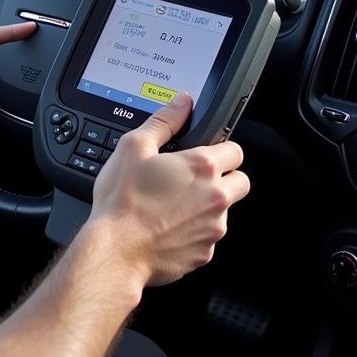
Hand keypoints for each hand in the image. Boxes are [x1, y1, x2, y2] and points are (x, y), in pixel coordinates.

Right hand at [89, 91, 249, 288]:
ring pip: (223, 211)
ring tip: (169, 204)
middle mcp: (216, 198)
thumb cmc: (122, 200)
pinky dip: (192, 231)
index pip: (235, 150)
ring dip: (205, 206)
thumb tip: (182, 102)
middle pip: (240, 181)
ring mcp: (213, 228)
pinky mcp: (205, 254)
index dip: (219, 149)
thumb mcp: (134, 147)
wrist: (116, 250)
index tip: (202, 153)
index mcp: (202, 167)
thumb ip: (164, 120)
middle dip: (222, 178)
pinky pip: (207, 237)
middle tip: (190, 179)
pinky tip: (166, 226)